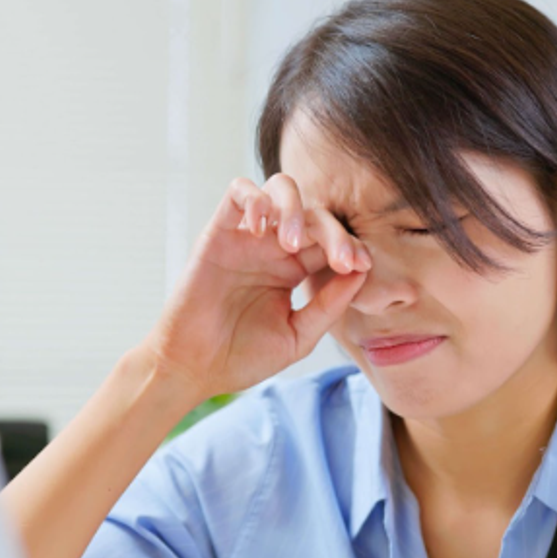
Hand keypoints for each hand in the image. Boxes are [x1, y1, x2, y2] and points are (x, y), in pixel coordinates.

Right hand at [141, 174, 371, 399]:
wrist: (194, 368)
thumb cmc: (243, 356)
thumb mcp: (298, 335)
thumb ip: (329, 305)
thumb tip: (362, 272)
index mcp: (296, 270)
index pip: (332, 242)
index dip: (351, 246)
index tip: (361, 265)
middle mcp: (275, 248)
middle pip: (314, 214)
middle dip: (334, 232)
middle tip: (341, 259)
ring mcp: (248, 238)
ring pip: (280, 189)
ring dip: (295, 208)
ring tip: (293, 244)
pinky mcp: (218, 232)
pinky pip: (238, 192)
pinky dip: (255, 198)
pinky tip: (263, 228)